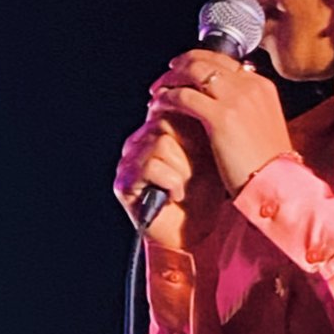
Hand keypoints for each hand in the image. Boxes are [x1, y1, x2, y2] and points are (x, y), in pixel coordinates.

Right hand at [113, 111, 222, 254]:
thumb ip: (200, 125)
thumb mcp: (209, 152)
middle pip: (166, 122)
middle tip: (196, 174)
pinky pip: (151, 166)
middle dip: (189, 150)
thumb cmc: (204, 195)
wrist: (195, 234)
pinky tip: (176, 195)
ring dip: (182, 169)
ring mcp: (128, 161)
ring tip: (185, 186)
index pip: (171, 107)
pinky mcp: (124, 183)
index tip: (206, 150)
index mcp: (156, 130)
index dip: (193, 127)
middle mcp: (139, 142)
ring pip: (160, 143)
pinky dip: (171, 182)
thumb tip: (206, 98)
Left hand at [146, 51, 292, 197]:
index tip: (183, 70)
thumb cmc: (267, 164)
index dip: (199, 62)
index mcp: (261, 86)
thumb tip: (221, 102)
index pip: (223, 61)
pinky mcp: (220, 117)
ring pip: (192, 73)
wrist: (277, 183)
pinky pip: (184, 97)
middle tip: (164, 79)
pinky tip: (158, 107)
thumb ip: (245, 108)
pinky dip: (167, 99)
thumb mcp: (262, 125)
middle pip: (206, 61)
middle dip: (180, 66)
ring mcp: (236, 99)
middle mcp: (249, 86)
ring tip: (155, 93)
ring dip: (169, 80)